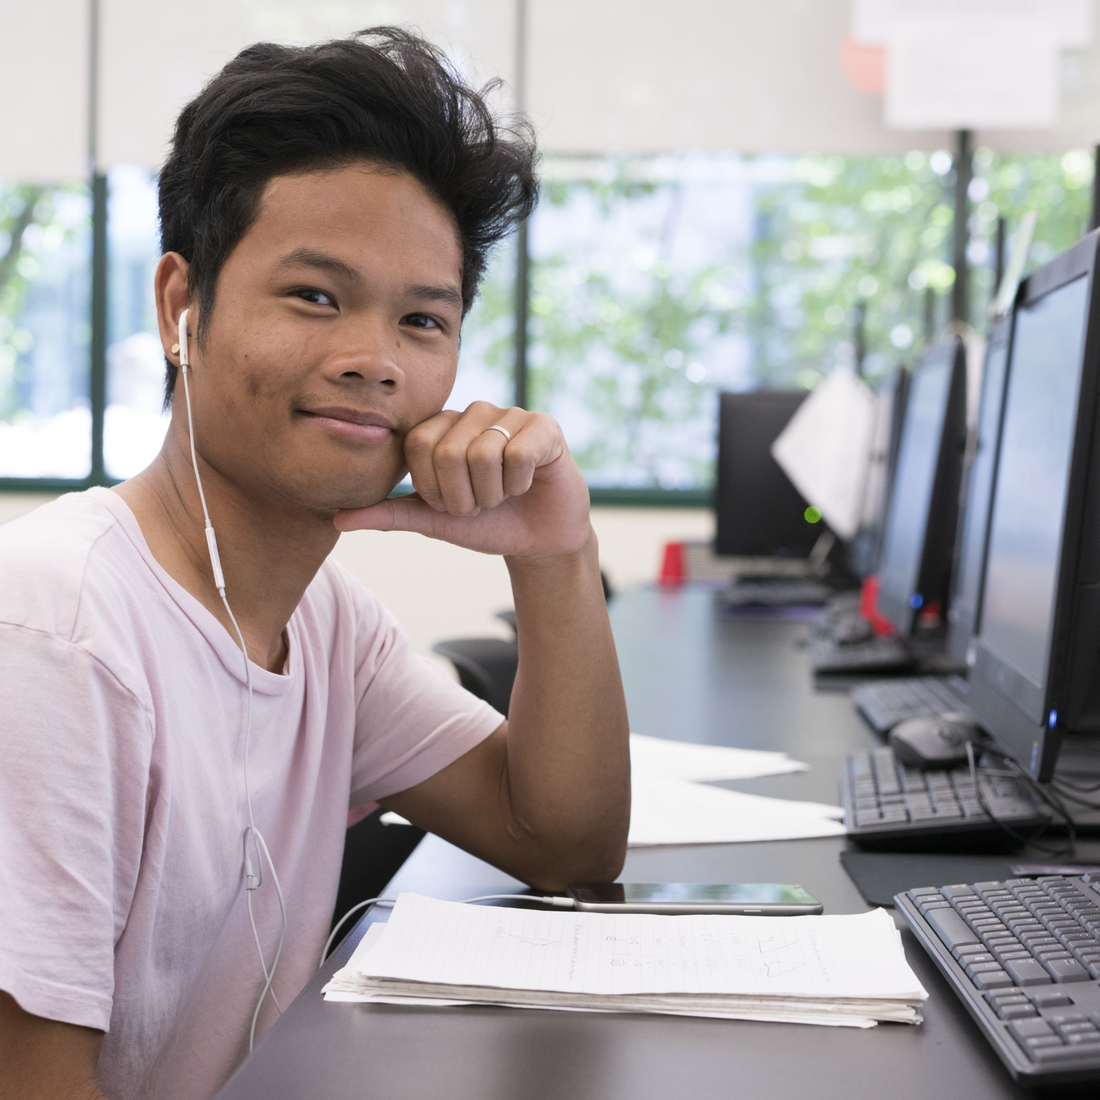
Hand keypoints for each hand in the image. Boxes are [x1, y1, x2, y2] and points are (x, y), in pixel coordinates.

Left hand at [334, 402, 591, 561]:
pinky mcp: (544, 427)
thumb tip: (340, 517)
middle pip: (448, 452)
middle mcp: (474, 413)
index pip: (417, 446)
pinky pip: (517, 456)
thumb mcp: (433, 521)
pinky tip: (527, 484)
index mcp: (442, 427)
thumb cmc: (485, 524)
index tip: (452, 503)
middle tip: (481, 503)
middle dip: (464, 496)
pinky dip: (519, 485)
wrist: (539, 539)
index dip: (434, 489)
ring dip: (492, 494)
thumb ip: (390, 513)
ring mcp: (510, 415)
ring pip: (482, 454)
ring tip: (504, 494)